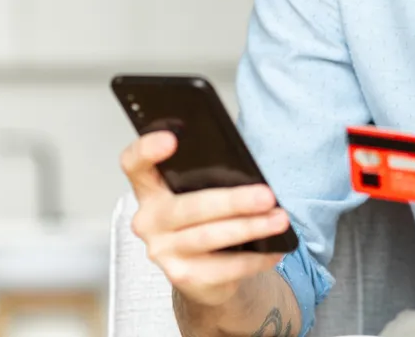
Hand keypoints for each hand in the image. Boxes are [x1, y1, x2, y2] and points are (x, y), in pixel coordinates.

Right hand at [119, 131, 291, 307]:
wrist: (205, 274)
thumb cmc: (209, 218)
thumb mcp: (205, 192)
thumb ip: (213, 177)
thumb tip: (252, 170)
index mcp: (151, 189)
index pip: (135, 165)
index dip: (146, 150)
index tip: (171, 139)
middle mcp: (149, 220)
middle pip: (189, 207)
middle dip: (233, 201)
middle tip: (267, 196)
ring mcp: (162, 251)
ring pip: (209, 236)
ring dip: (250, 227)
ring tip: (280, 220)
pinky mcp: (182, 276)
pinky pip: (224, 267)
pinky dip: (255, 258)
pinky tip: (276, 250)